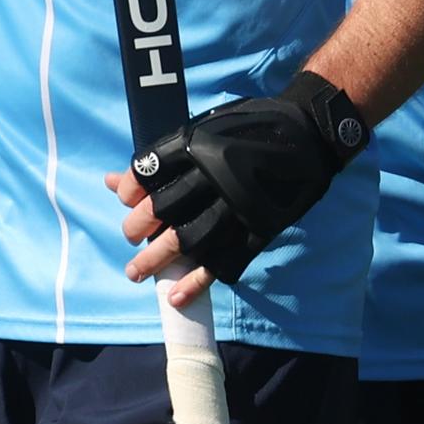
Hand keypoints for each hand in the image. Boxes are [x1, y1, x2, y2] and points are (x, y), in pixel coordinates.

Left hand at [117, 71, 369, 287]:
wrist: (311, 134)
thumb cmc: (250, 129)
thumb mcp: (205, 130)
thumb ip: (162, 158)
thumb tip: (112, 182)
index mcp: (199, 145)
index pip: (149, 171)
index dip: (131, 189)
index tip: (127, 200)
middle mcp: (215, 175)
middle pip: (162, 208)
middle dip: (138, 227)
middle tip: (131, 237)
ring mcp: (238, 205)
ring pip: (187, 239)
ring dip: (156, 261)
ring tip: (135, 273)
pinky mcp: (259, 228)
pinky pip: (225, 260)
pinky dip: (198, 281)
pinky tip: (176, 295)